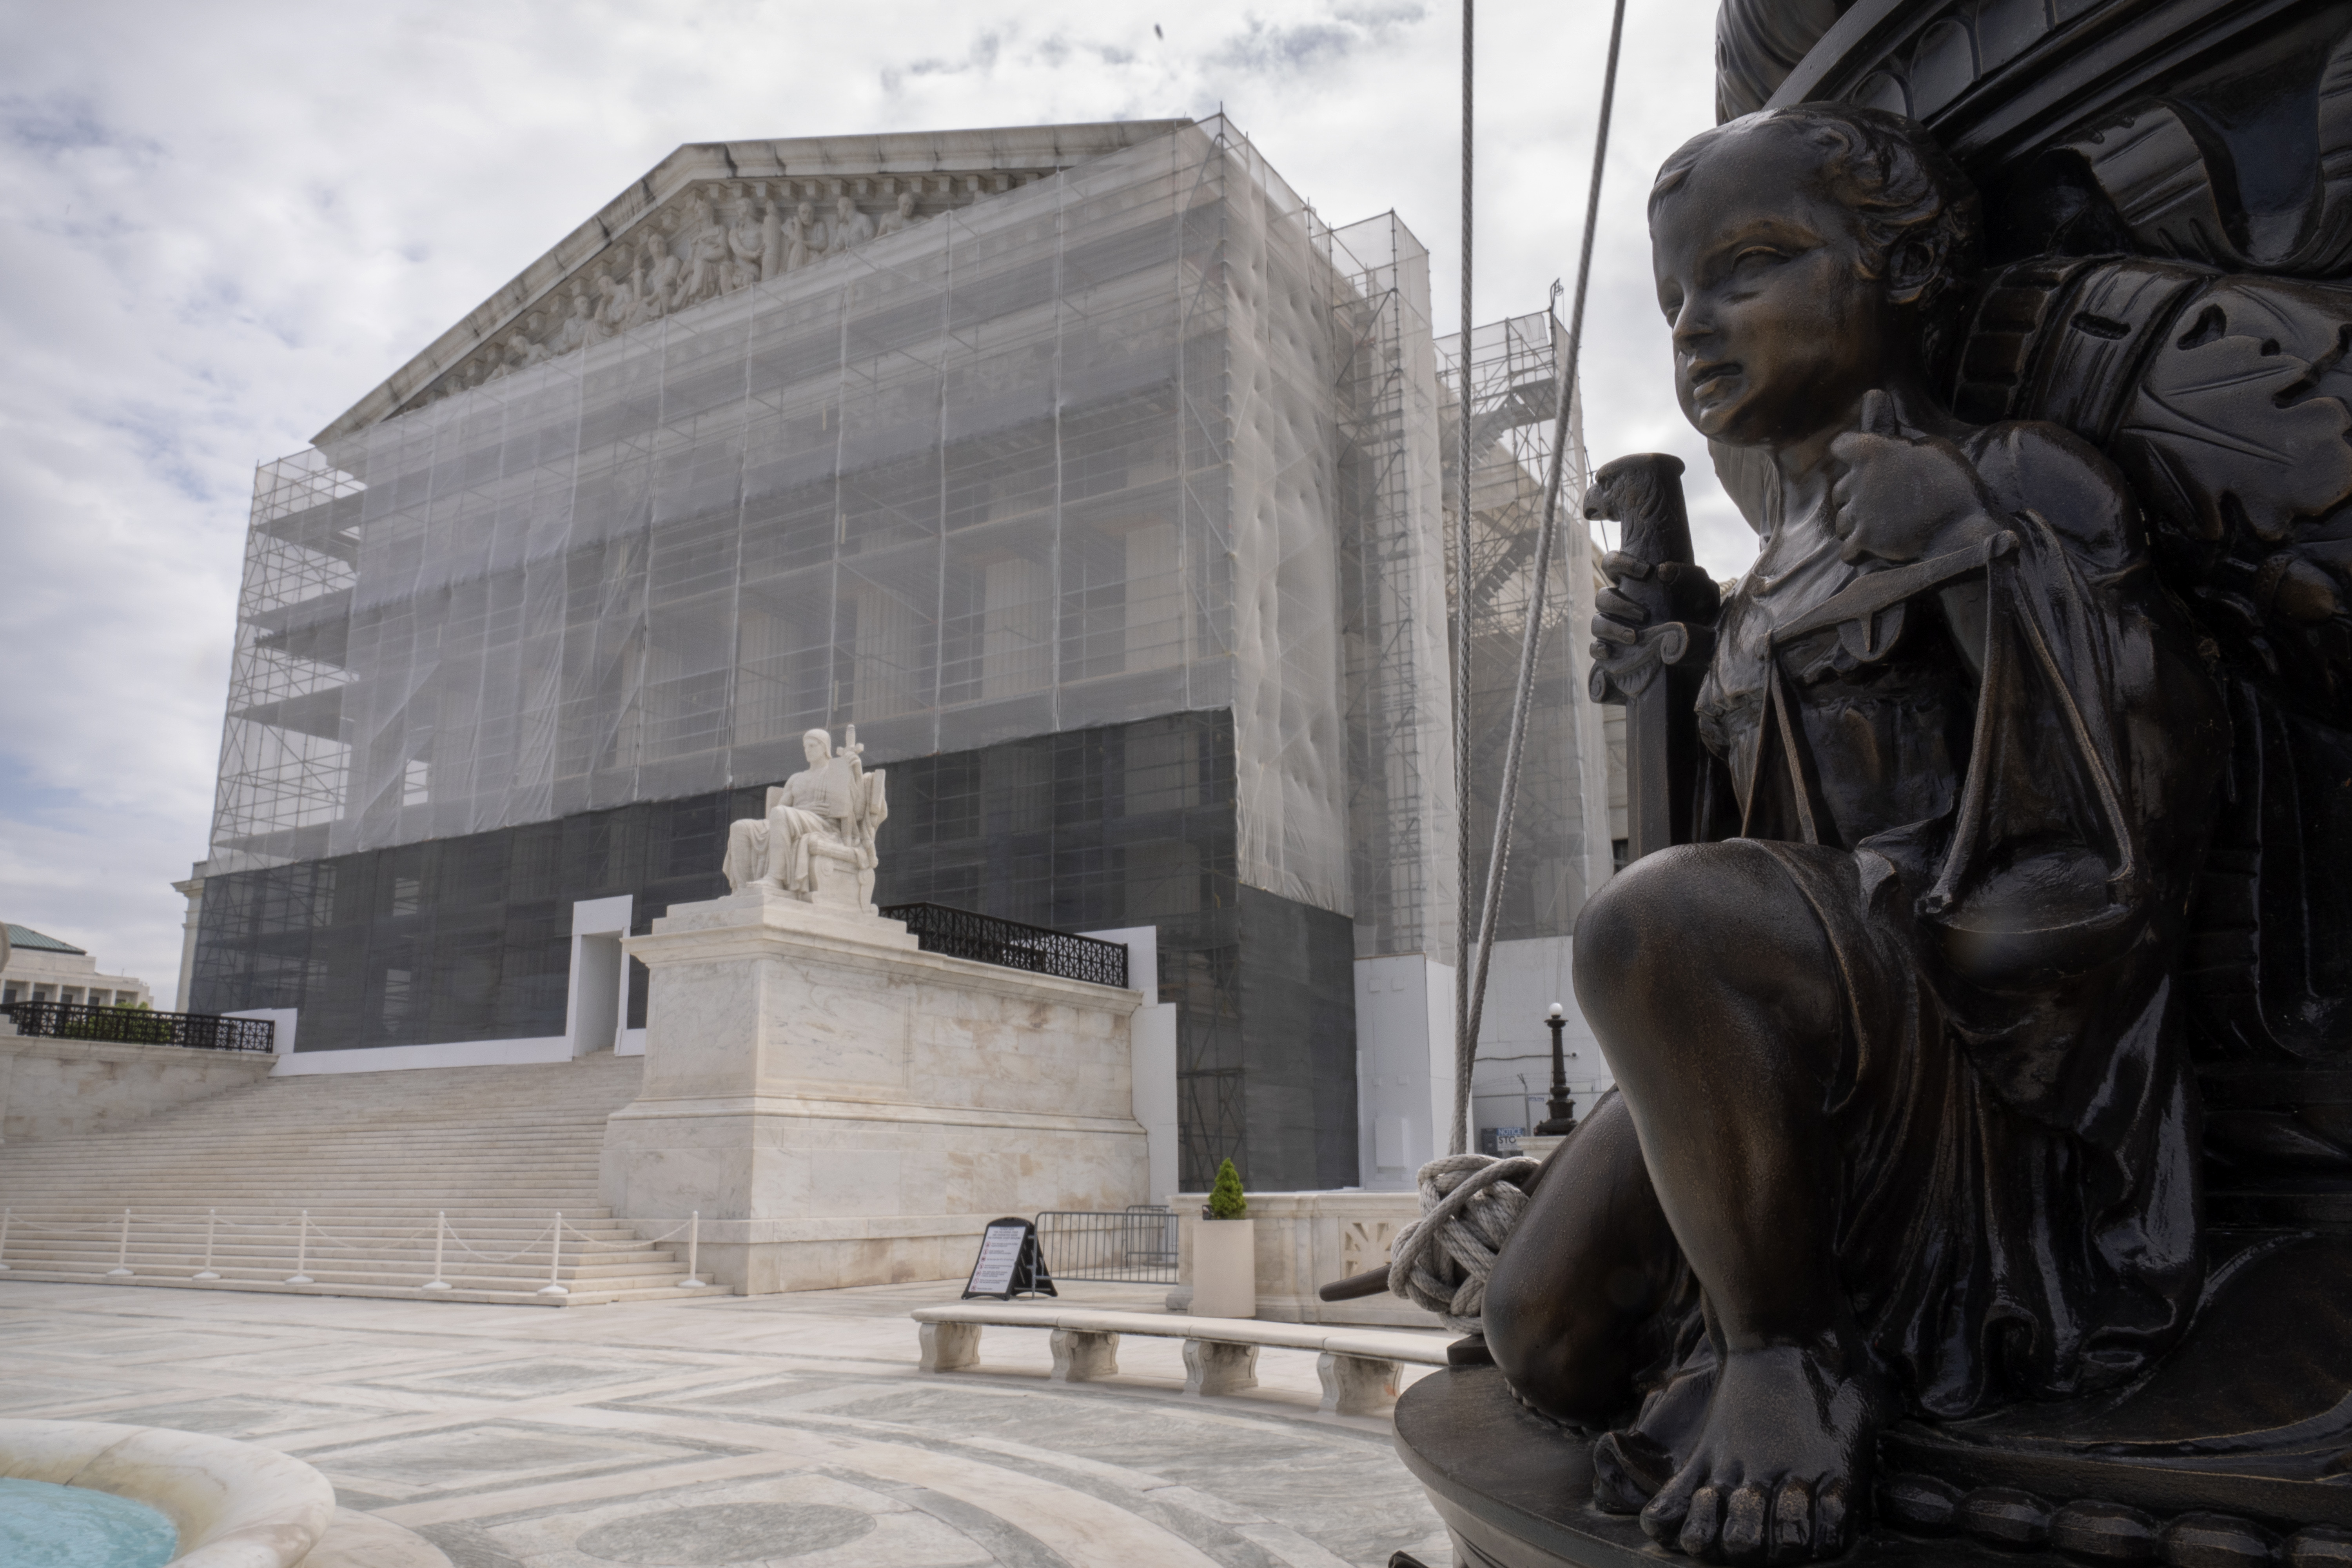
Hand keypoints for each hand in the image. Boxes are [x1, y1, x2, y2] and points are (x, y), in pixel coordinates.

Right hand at [1590, 552, 1719, 686]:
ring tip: (1634, 638)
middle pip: (1602, 597)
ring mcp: (1614, 627)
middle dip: (1620, 604)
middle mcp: (1620, 603)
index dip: (1621, 562)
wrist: (1704, 647)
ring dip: (1612, 628)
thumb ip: (1689, 576)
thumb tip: (1663, 571)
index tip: (1646, 571)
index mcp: (1634, 583)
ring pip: (1597, 622)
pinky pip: (1595, 648)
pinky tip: (1611, 653)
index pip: (1612, 563)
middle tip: (1644, 615)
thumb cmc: (1700, 613)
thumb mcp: (1702, 592)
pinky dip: (1599, 649)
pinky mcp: (1614, 651)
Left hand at [1827, 391, 1998, 564]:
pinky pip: (1846, 547)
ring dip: (1856, 522)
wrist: (1962, 527)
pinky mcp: (1864, 539)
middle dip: (1857, 494)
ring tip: (1882, 525)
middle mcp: (1858, 480)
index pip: (1842, 445)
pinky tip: (1871, 546)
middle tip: (1885, 501)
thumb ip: (1892, 427)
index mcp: (1872, 450)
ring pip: (1842, 519)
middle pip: (1841, 488)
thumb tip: (1871, 396)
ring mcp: (1858, 511)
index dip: (1851, 453)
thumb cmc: (1951, 483)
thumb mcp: (1928, 446)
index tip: (1861, 460)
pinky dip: (1856, 548)